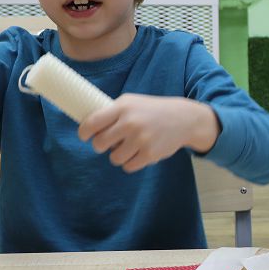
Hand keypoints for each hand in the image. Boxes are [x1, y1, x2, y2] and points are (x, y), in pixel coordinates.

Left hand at [77, 94, 219, 172]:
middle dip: (102, 146)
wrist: (184, 118)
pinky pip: (128, 166)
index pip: (92, 123)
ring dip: (118, 155)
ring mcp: (140, 139)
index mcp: (123, 107)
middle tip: (110, 143)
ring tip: (128, 147)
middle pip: (99, 144)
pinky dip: (130, 163)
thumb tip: (88, 128)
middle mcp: (130, 123)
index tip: (85, 136)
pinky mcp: (150, 154)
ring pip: (114, 158)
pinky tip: (138, 153)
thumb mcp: (132, 102)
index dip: (84, 132)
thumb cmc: (152, 110)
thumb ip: (111, 112)